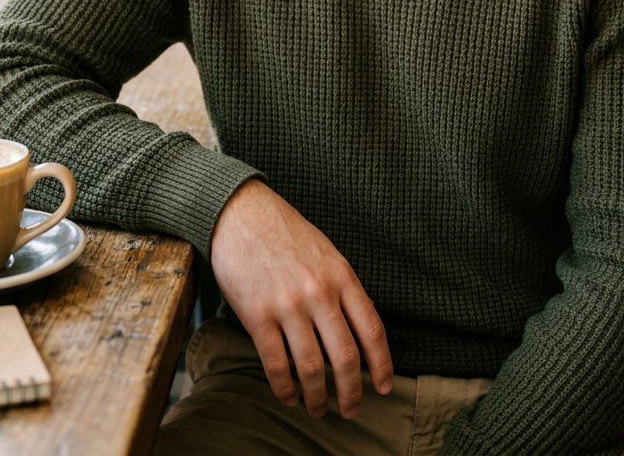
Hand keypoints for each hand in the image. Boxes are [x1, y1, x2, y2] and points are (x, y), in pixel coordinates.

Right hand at [210, 180, 392, 420]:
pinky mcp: (258, 315)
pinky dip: (285, 389)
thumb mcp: (326, 252)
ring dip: (317, 397)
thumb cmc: (284, 232)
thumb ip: (342, 287)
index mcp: (341, 275)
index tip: (384, 387)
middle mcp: (319, 292)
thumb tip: (359, 330)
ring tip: (317, 409)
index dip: (381, 365)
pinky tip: (289, 397)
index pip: (372, 329)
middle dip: (351, 392)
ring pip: (311, 367)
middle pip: (346, 356)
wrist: (240, 213)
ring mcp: (288, 305)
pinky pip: (276, 365)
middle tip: (351, 411)